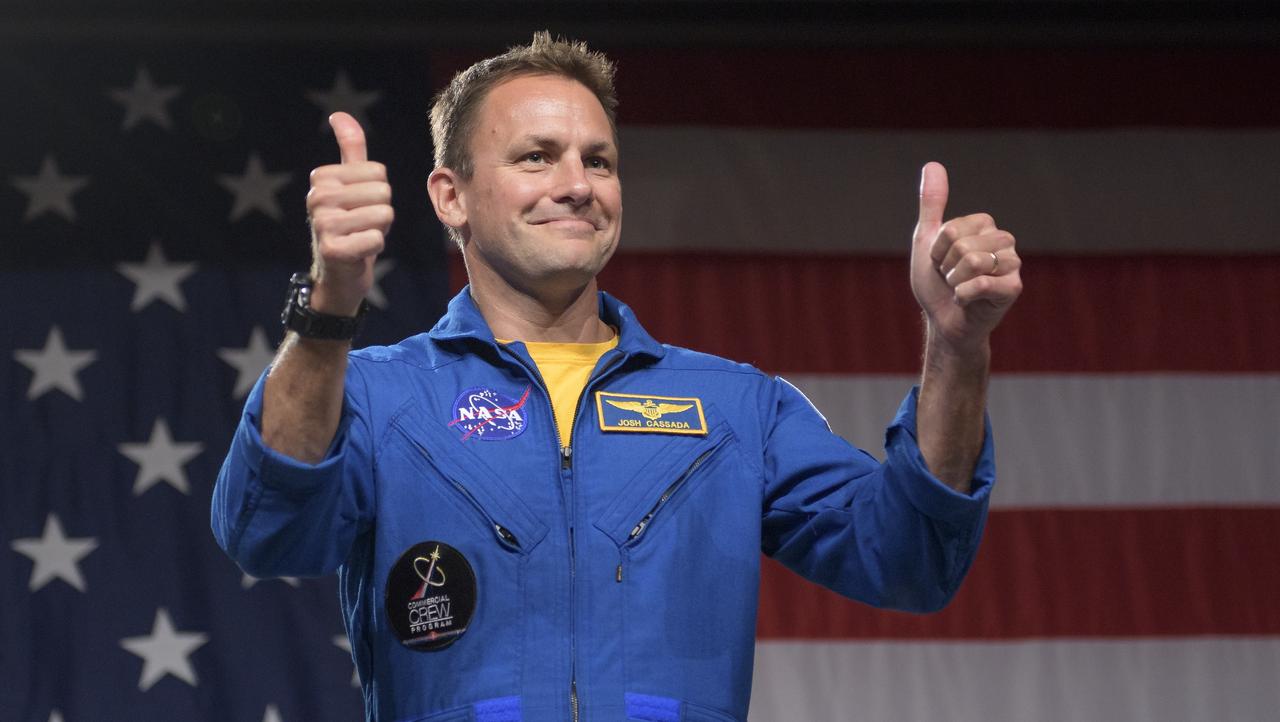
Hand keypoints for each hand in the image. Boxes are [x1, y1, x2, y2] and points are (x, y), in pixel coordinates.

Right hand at [305, 112, 393, 314]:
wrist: (338, 274)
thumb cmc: (350, 225)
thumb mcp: (350, 186)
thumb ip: (350, 150)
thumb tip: (339, 114)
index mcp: (321, 178)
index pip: (378, 171)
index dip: (378, 192)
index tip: (359, 206)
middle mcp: (316, 198)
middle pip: (383, 192)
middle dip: (382, 211)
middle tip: (362, 225)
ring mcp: (322, 225)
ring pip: (383, 214)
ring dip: (379, 230)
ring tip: (360, 237)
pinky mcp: (332, 250)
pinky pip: (376, 239)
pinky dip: (375, 248)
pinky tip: (358, 254)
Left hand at [910, 162, 1021, 355]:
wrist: (944, 321)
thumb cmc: (936, 283)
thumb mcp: (927, 240)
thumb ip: (932, 203)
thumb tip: (932, 164)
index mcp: (985, 225)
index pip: (951, 229)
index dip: (937, 250)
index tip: (941, 262)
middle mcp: (1003, 240)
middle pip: (962, 244)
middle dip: (946, 267)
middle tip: (952, 278)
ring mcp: (1011, 264)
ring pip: (972, 262)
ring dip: (954, 282)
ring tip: (960, 288)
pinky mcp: (1013, 288)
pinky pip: (979, 284)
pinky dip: (962, 296)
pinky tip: (968, 301)